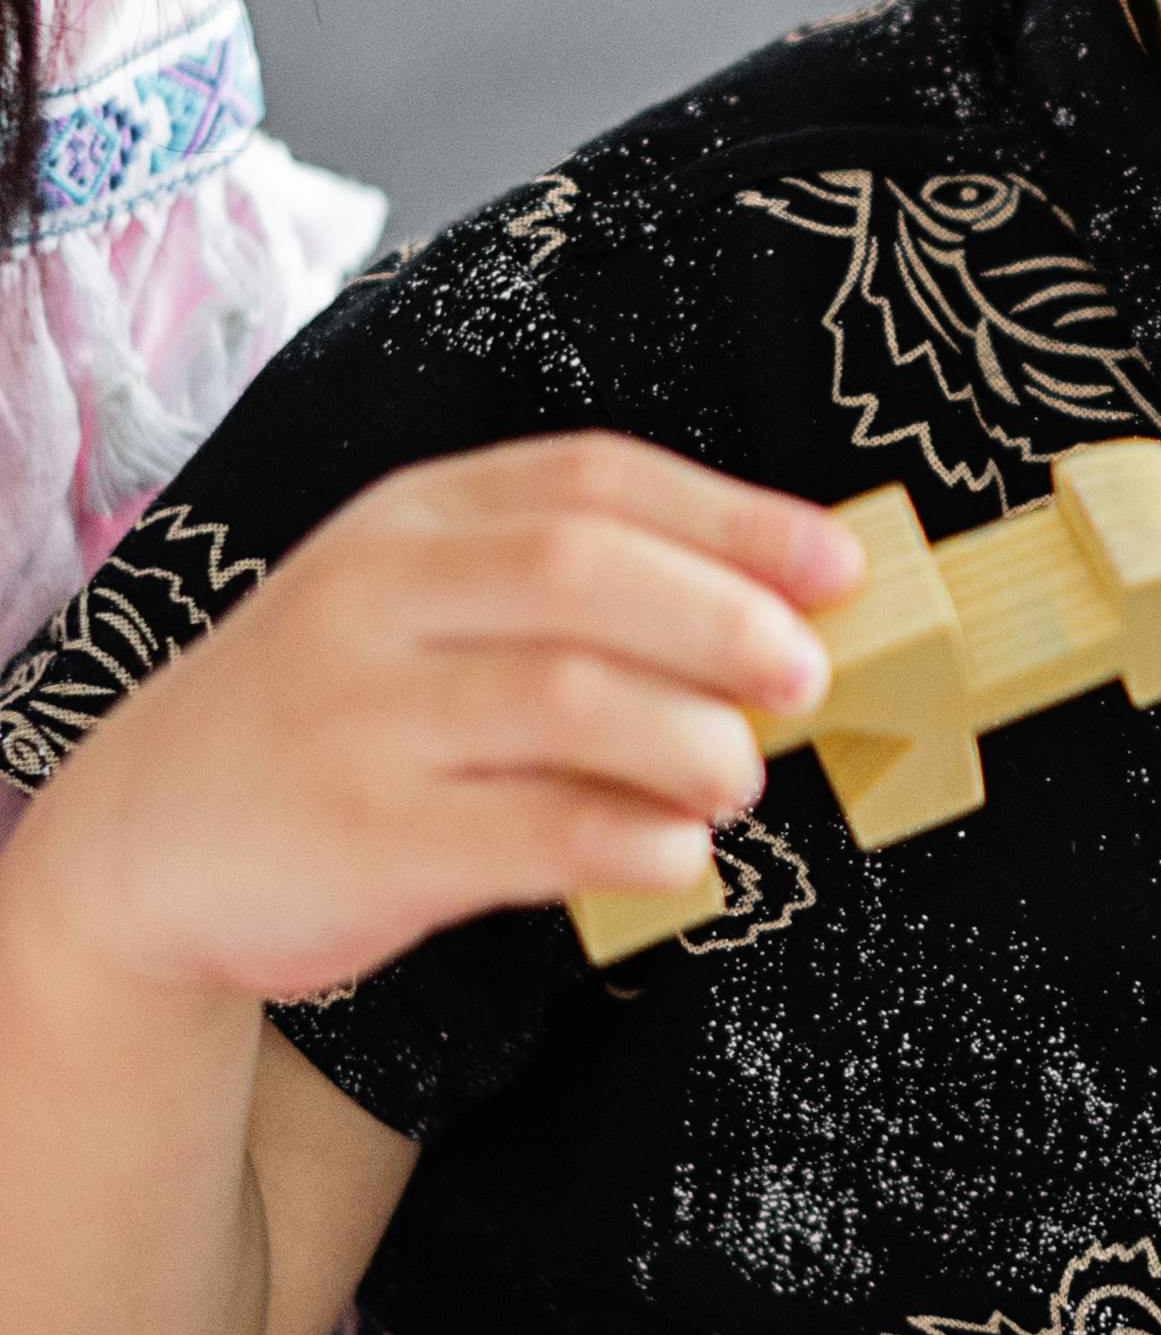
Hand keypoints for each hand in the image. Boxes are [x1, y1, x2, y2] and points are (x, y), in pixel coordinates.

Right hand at [7, 437, 864, 1008]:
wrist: (147, 839)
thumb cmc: (335, 720)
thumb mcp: (417, 611)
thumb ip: (563, 601)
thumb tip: (778, 621)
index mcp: (414, 519)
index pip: (593, 480)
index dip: (734, 518)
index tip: (840, 567)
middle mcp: (381, 595)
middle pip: (584, 570)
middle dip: (725, 619)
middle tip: (809, 678)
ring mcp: (364, 713)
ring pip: (566, 696)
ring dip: (692, 737)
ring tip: (741, 779)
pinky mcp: (363, 834)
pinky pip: (529, 829)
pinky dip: (632, 839)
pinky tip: (680, 854)